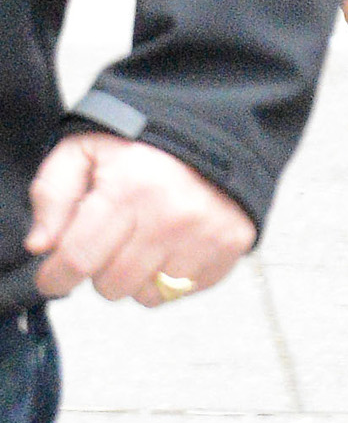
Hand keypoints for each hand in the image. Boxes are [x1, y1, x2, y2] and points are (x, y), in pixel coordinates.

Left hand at [26, 133, 256, 304]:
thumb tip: (41, 245)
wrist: (215, 127)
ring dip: (136, 277)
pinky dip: (170, 276)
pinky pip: (182, 292)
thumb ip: (52, 194)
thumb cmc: (143, 141)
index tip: (52, 277)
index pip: (78, 258)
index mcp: (129, 188)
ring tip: (142, 240)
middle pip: (111, 286)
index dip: (55, 277)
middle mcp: (170, 216)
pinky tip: (171, 244)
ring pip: (146, 295)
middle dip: (99, 270)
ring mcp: (205, 234)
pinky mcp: (231, 246)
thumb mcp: (84, 149)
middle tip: (108, 242)